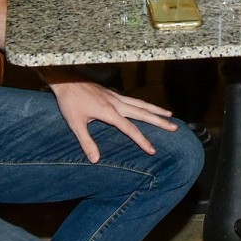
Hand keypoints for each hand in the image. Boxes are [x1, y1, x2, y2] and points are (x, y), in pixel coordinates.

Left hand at [47, 76, 177, 161]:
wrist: (66, 80)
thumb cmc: (70, 102)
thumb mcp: (75, 124)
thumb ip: (86, 142)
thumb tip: (95, 160)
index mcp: (109, 112)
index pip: (130, 129)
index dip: (142, 141)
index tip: (153, 150)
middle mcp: (116, 103)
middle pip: (143, 113)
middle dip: (160, 121)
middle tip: (174, 127)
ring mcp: (116, 96)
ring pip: (141, 103)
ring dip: (156, 110)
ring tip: (169, 115)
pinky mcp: (112, 93)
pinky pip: (134, 99)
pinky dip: (144, 103)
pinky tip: (148, 106)